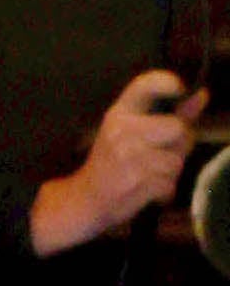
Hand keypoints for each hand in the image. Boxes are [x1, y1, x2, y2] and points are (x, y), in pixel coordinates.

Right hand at [31, 69, 206, 253]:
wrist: (83, 201)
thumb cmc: (112, 164)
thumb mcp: (134, 133)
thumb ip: (173, 114)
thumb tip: (202, 96)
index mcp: (119, 114)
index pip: (145, 84)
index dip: (168, 83)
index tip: (179, 92)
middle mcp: (121, 130)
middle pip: (177, 128)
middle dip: (179, 145)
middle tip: (163, 154)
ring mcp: (127, 156)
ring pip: (176, 160)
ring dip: (170, 172)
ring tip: (152, 175)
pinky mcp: (134, 181)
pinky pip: (169, 183)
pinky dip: (164, 191)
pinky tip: (149, 190)